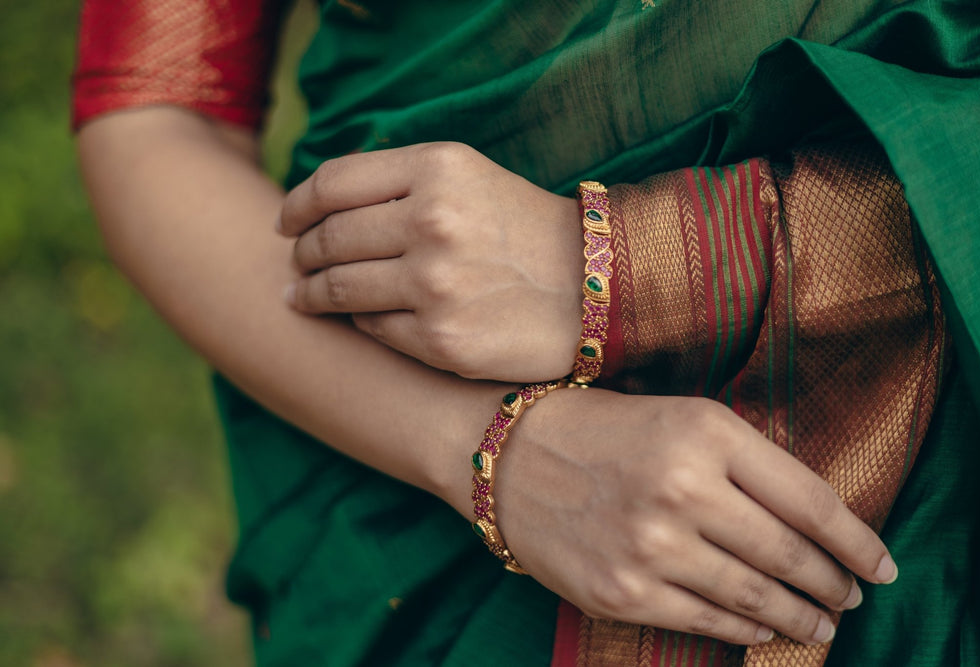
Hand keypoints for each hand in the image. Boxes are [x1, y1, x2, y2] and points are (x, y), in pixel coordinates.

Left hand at [278, 142, 582, 381]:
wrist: (596, 288)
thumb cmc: (526, 229)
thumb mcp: (471, 177)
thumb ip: (401, 179)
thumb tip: (323, 204)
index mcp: (437, 169)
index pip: (333, 183)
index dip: (297, 204)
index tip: (285, 222)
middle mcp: (432, 221)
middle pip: (328, 237)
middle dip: (300, 254)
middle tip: (293, 263)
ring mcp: (434, 282)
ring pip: (339, 288)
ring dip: (310, 293)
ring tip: (300, 297)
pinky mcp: (440, 337)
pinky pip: (371, 328)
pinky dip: (357, 322)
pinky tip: (357, 319)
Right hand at [496, 389, 895, 645]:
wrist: (510, 458)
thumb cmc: (603, 430)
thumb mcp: (681, 417)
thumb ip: (746, 461)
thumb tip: (813, 522)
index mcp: (705, 433)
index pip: (809, 500)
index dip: (857, 540)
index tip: (881, 564)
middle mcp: (682, 489)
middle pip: (789, 553)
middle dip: (834, 583)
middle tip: (852, 597)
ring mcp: (651, 546)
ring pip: (755, 596)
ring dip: (801, 616)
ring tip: (823, 623)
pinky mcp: (623, 591)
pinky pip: (708, 620)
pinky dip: (748, 629)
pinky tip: (765, 627)